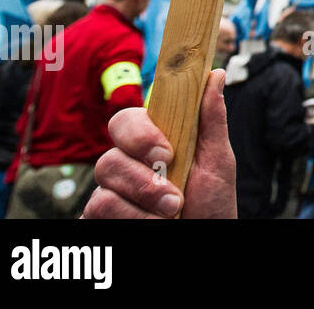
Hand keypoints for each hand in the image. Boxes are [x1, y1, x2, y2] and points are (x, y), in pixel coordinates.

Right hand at [83, 70, 236, 218]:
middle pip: (109, 155)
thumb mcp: (217, 161)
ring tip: (173, 213)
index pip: (126, 121)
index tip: (167, 152)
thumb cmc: (212, 204)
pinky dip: (132, 219)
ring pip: (103, 187)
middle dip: (142, 177)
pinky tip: (152, 224)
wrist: (204, 241)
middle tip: (173, 195)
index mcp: (151, 144)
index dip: (140, 134)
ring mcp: (110, 194)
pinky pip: (95, 211)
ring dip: (144, 203)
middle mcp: (126, 167)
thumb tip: (215, 74)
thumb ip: (211, 119)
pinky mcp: (98, 220)